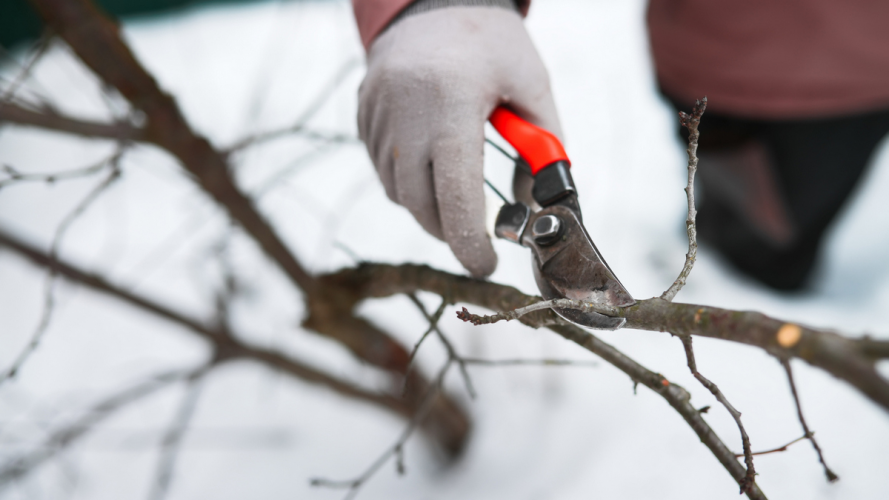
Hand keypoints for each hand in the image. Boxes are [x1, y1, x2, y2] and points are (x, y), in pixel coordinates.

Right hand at [358, 6, 561, 276]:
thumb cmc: (492, 43)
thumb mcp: (532, 86)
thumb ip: (541, 149)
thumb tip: (534, 206)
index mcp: (452, 102)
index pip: (455, 190)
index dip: (469, 238)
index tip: (484, 265)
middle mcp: (405, 110)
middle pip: (419, 202)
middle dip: (449, 229)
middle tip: (475, 233)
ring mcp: (377, 112)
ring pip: (397, 190)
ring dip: (427, 205)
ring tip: (454, 188)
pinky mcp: (362, 113)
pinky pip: (381, 167)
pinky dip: (406, 180)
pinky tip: (428, 160)